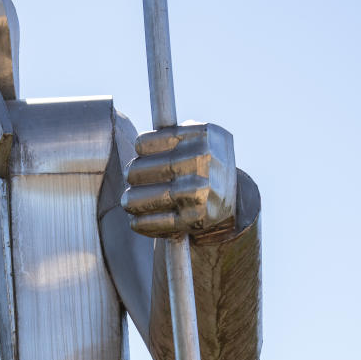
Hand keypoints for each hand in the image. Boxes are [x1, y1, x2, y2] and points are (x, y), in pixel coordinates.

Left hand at [121, 121, 235, 237]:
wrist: (233, 197)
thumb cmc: (204, 163)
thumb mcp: (197, 140)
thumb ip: (171, 136)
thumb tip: (139, 147)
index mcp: (200, 136)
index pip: (149, 142)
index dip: (141, 149)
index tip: (140, 154)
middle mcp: (201, 161)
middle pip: (145, 169)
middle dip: (133, 175)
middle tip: (130, 178)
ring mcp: (199, 191)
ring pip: (149, 198)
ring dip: (132, 202)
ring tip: (128, 202)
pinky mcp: (196, 218)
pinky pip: (159, 222)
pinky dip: (143, 223)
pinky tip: (136, 221)